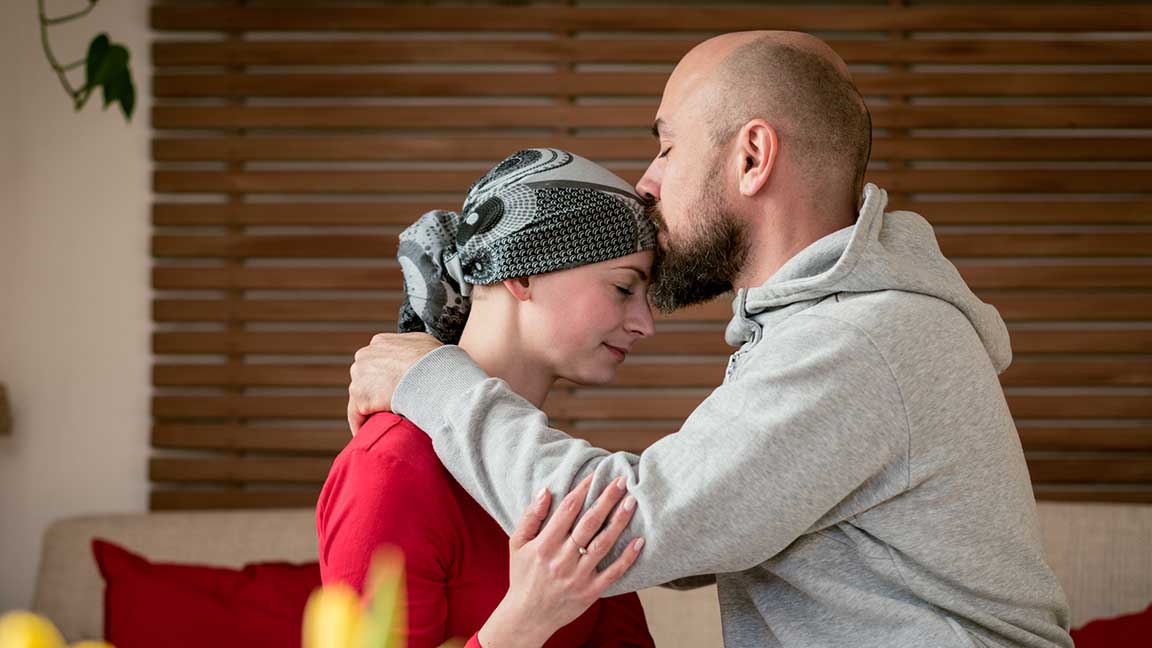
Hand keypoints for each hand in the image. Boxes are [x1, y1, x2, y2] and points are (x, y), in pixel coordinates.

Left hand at [347, 332, 441, 434]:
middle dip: (375, 390)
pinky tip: (369, 433)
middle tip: (389, 405)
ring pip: (360, 397)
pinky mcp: (360, 398)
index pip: (376, 361)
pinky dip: (362, 425)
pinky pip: (357, 415)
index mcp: (380, 342)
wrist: (431, 374)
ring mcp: (359, 377)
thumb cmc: (436, 361)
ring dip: (370, 408)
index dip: (384, 376)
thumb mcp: (425, 344)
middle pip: (365, 378)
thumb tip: (420, 358)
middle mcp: (365, 356)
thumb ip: (414, 348)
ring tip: (382, 422)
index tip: (392, 387)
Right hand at [478, 475, 644, 647]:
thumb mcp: (517, 544)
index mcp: (544, 544)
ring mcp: (578, 576)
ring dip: (619, 521)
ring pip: (603, 544)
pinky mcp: (590, 591)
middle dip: (607, 499)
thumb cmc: (522, 575)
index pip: (568, 509)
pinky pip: (613, 573)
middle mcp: (562, 559)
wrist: (526, 616)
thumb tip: (546, 490)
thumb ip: (530, 517)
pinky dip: (627, 557)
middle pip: (589, 523)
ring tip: (632, 502)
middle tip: (623, 480)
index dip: (583, 489)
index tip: (596, 475)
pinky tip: (640, 540)